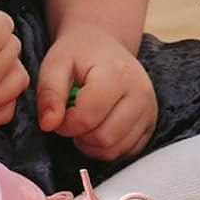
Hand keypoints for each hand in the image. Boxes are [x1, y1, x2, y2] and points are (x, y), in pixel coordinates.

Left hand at [37, 24, 156, 160]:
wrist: (105, 45)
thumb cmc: (80, 55)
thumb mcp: (56, 64)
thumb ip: (49, 93)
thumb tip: (49, 124)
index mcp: (118, 73)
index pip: (88, 118)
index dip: (65, 123)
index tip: (60, 112)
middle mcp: (140, 92)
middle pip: (104, 139)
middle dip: (80, 136)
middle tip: (74, 118)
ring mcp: (148, 110)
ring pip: (115, 151)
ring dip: (92, 145)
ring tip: (86, 122)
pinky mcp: (150, 124)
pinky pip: (126, 153)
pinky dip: (107, 148)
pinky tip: (100, 127)